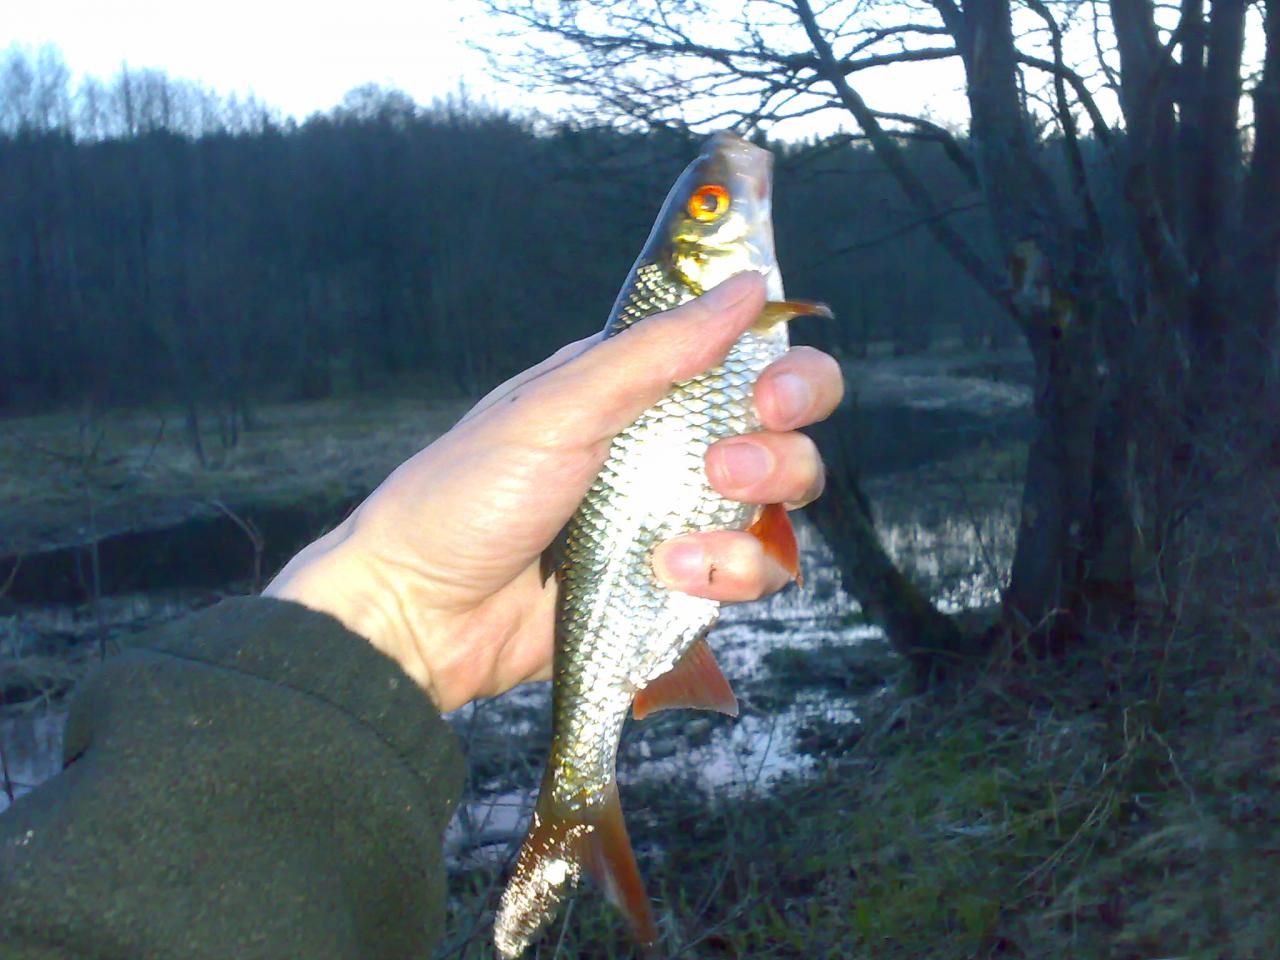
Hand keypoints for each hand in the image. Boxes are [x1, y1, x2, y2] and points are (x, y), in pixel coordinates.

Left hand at [264, 273, 843, 711]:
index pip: (743, 357)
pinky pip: (749, 573)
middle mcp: (669, 447)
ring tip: (692, 522)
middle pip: (784, 430)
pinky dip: (728, 573)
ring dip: (757, 510)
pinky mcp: (678, 585)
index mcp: (638, 388)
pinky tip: (669, 572)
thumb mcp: (556, 408)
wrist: (421, 616)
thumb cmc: (466, 495)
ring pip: (778, 506)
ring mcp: (677, 518)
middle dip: (783, 441)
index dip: (780, 365)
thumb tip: (747, 286)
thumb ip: (656, 351)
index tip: (768, 388)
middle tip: (737, 455)